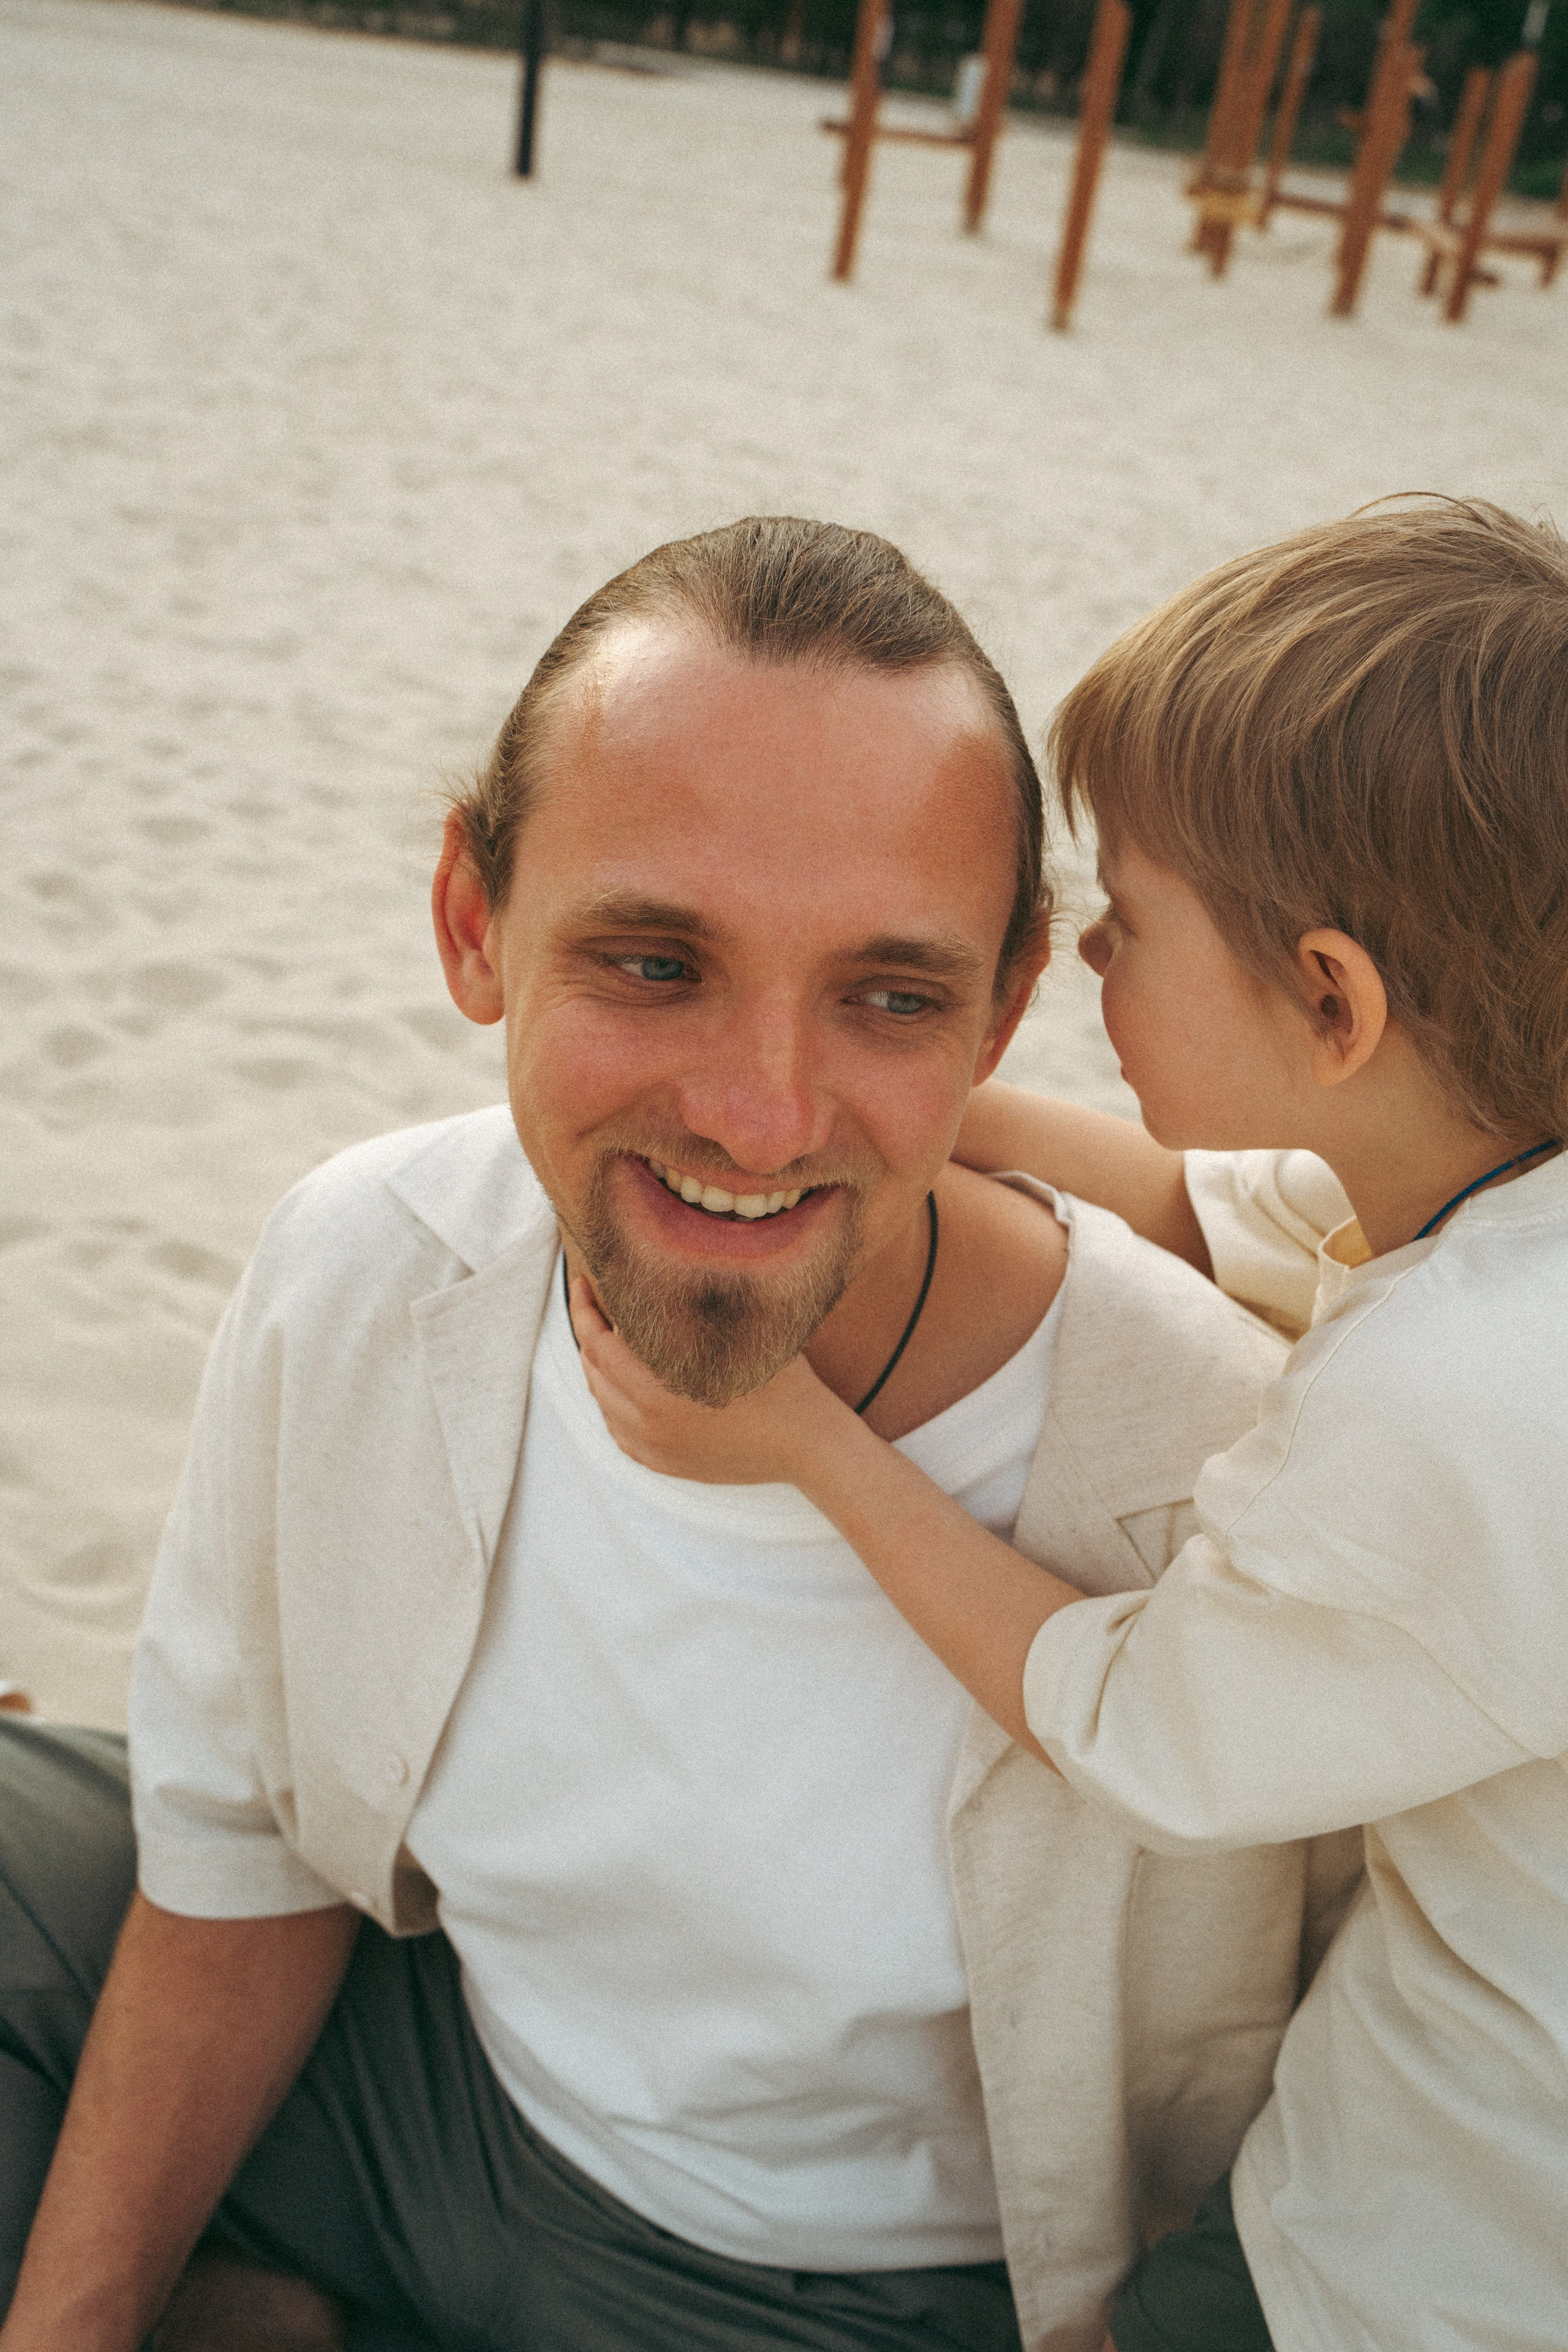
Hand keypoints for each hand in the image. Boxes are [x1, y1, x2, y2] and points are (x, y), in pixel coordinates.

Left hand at [569, 1277, 846, 1484]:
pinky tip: (624, 1386)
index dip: (585, 1310)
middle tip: (596, 1303)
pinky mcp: (664, 1465)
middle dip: (589, 1333)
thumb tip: (665, 1260)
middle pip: (594, 1372)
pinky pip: (619, 1433)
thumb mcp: (742, 1332)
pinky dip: (613, 1405)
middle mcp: (647, 1424)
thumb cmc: (781, 1380)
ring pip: (603, 1403)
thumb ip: (700, 1305)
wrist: (808, 1445)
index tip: (583, 1283)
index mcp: (657, 1390)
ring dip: (600, 1369)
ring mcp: (653, 1450)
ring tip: (611, 1337)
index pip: (597, 1344)